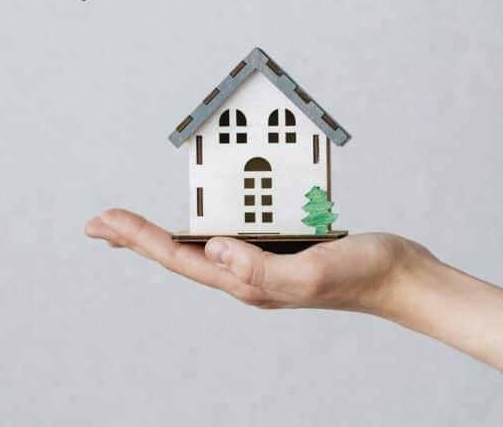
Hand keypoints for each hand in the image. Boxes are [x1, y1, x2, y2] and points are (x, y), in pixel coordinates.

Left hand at [85, 208, 429, 313]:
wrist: (403, 279)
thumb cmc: (363, 274)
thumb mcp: (312, 270)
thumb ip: (262, 267)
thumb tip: (213, 249)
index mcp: (248, 282)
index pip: (181, 258)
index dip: (140, 238)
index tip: (106, 221)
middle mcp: (248, 276)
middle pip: (179, 256)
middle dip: (136, 239)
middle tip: (98, 223)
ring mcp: (262, 266)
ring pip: (199, 249)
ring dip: (161, 236)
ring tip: (130, 226)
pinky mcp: (278, 252)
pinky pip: (227, 238)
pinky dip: (200, 227)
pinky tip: (198, 222)